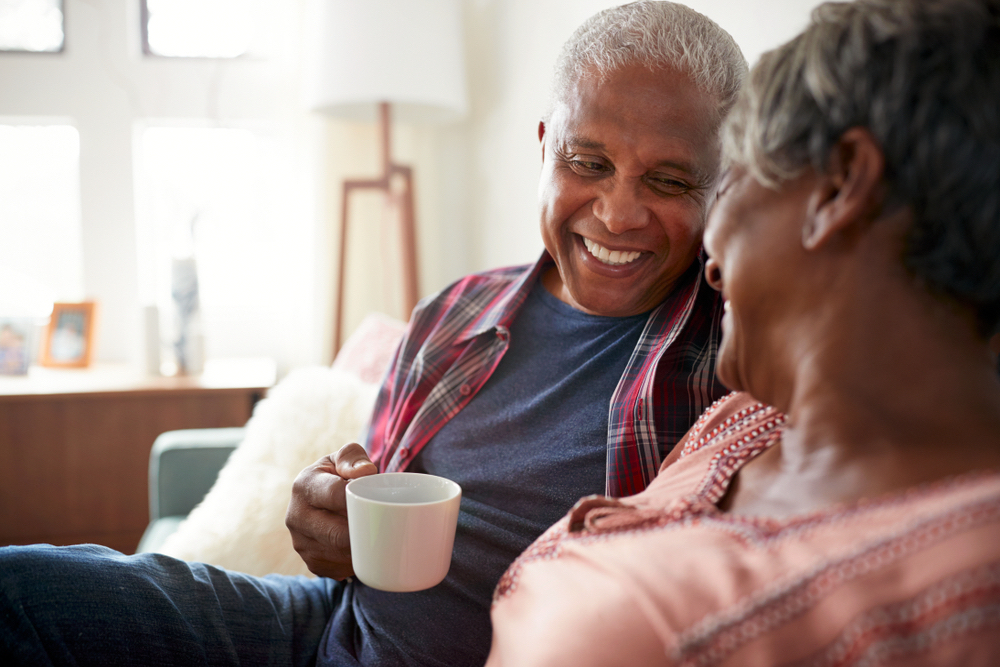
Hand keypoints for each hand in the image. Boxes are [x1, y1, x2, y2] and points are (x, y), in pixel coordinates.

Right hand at [285, 443, 377, 578]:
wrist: (322, 497)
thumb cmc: (340, 473)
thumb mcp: (345, 457)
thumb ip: (353, 457)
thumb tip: (365, 472)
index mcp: (304, 485)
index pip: (336, 495)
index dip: (361, 501)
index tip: (380, 502)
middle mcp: (296, 516)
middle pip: (338, 533)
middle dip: (365, 532)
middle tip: (387, 526)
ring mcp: (300, 543)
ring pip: (340, 555)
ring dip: (362, 551)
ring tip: (377, 537)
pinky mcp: (311, 562)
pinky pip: (338, 570)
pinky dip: (355, 563)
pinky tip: (364, 551)